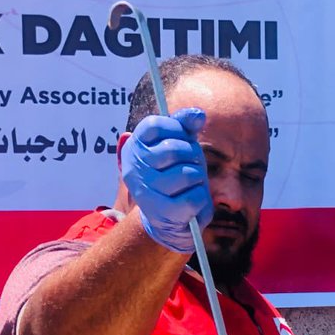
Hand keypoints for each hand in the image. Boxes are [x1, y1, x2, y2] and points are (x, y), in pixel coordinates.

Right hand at [120, 108, 213, 252]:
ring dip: (198, 179)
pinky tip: (192, 202)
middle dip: (193, 156)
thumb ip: (185, 127)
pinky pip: (193, 198)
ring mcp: (145, 190)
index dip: (177, 129)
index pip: (156, 124)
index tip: (184, 139)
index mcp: (135, 147)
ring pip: (187, 174)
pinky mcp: (161, 212)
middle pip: (175, 149)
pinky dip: (200, 199)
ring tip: (191, 185)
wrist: (167, 220)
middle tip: (193, 165)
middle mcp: (134, 167)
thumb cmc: (174, 176)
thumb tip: (198, 114)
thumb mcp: (178, 147)